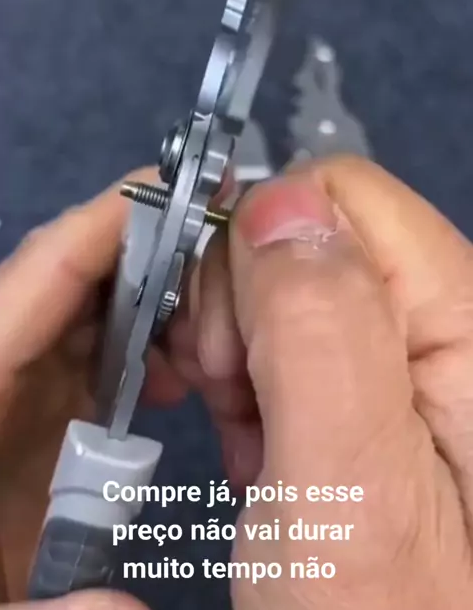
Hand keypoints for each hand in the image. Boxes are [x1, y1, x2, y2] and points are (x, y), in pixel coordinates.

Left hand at [0, 168, 183, 606]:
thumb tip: (132, 608)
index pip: (44, 271)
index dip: (115, 218)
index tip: (191, 188)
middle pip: (75, 281)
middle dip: (156, 262)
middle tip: (238, 276)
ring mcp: (13, 390)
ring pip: (88, 316)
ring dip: (154, 307)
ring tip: (218, 335)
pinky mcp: (29, 420)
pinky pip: (89, 360)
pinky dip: (139, 353)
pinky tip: (179, 381)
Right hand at [171, 156, 472, 608]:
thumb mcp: (345, 487)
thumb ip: (320, 330)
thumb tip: (277, 201)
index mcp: (464, 319)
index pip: (340, 194)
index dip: (259, 254)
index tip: (231, 356)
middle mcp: (450, 320)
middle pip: (313, 234)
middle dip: (244, 309)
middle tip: (240, 406)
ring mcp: (417, 357)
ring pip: (293, 284)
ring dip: (246, 352)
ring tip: (254, 442)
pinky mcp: (385, 388)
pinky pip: (300, 338)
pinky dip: (261, 382)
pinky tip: (265, 445)